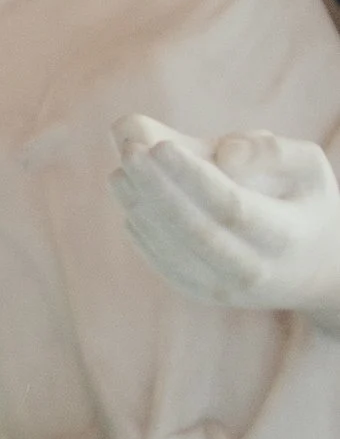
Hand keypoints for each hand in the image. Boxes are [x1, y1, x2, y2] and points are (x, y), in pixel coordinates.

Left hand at [111, 114, 339, 332]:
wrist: (315, 268)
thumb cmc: (306, 202)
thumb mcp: (308, 167)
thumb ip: (271, 151)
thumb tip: (224, 153)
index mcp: (286, 237)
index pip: (232, 208)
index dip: (193, 177)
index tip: (161, 145)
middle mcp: (255, 271)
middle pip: (197, 232)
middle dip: (158, 189)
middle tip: (130, 150)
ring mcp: (226, 290)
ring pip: (173, 252)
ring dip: (141, 208)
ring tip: (123, 169)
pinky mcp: (202, 293)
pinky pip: (164, 263)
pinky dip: (142, 230)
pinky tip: (129, 194)